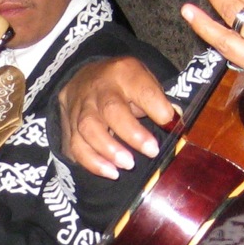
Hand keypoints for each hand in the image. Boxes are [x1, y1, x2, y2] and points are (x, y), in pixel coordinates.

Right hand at [58, 56, 178, 178]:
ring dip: (109, 150)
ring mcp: (82, 107)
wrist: (84, 78)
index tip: (170, 122)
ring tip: (128, 165)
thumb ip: (157, 101)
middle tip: (152, 151)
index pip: (142, 89)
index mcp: (125, 72)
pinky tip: (110, 172)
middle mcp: (100, 88)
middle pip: (111, 109)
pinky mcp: (70, 126)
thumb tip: (174, 125)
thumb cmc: (123, 85)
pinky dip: (92, 162)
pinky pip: (76, 146)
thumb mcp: (143, 81)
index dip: (157, 106)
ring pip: (88, 128)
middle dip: (132, 133)